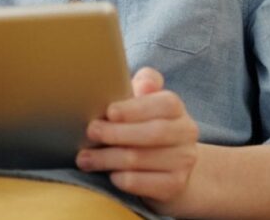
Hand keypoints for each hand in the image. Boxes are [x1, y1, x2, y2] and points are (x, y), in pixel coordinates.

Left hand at [75, 67, 198, 207]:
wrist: (168, 164)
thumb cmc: (143, 124)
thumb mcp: (142, 100)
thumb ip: (143, 85)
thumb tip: (144, 84)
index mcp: (175, 107)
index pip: (163, 104)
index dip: (136, 108)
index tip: (109, 112)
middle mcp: (186, 132)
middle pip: (153, 133)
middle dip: (117, 133)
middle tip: (90, 132)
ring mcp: (184, 161)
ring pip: (142, 159)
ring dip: (109, 159)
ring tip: (84, 158)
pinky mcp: (175, 185)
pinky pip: (145, 184)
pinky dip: (123, 179)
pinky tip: (109, 175)